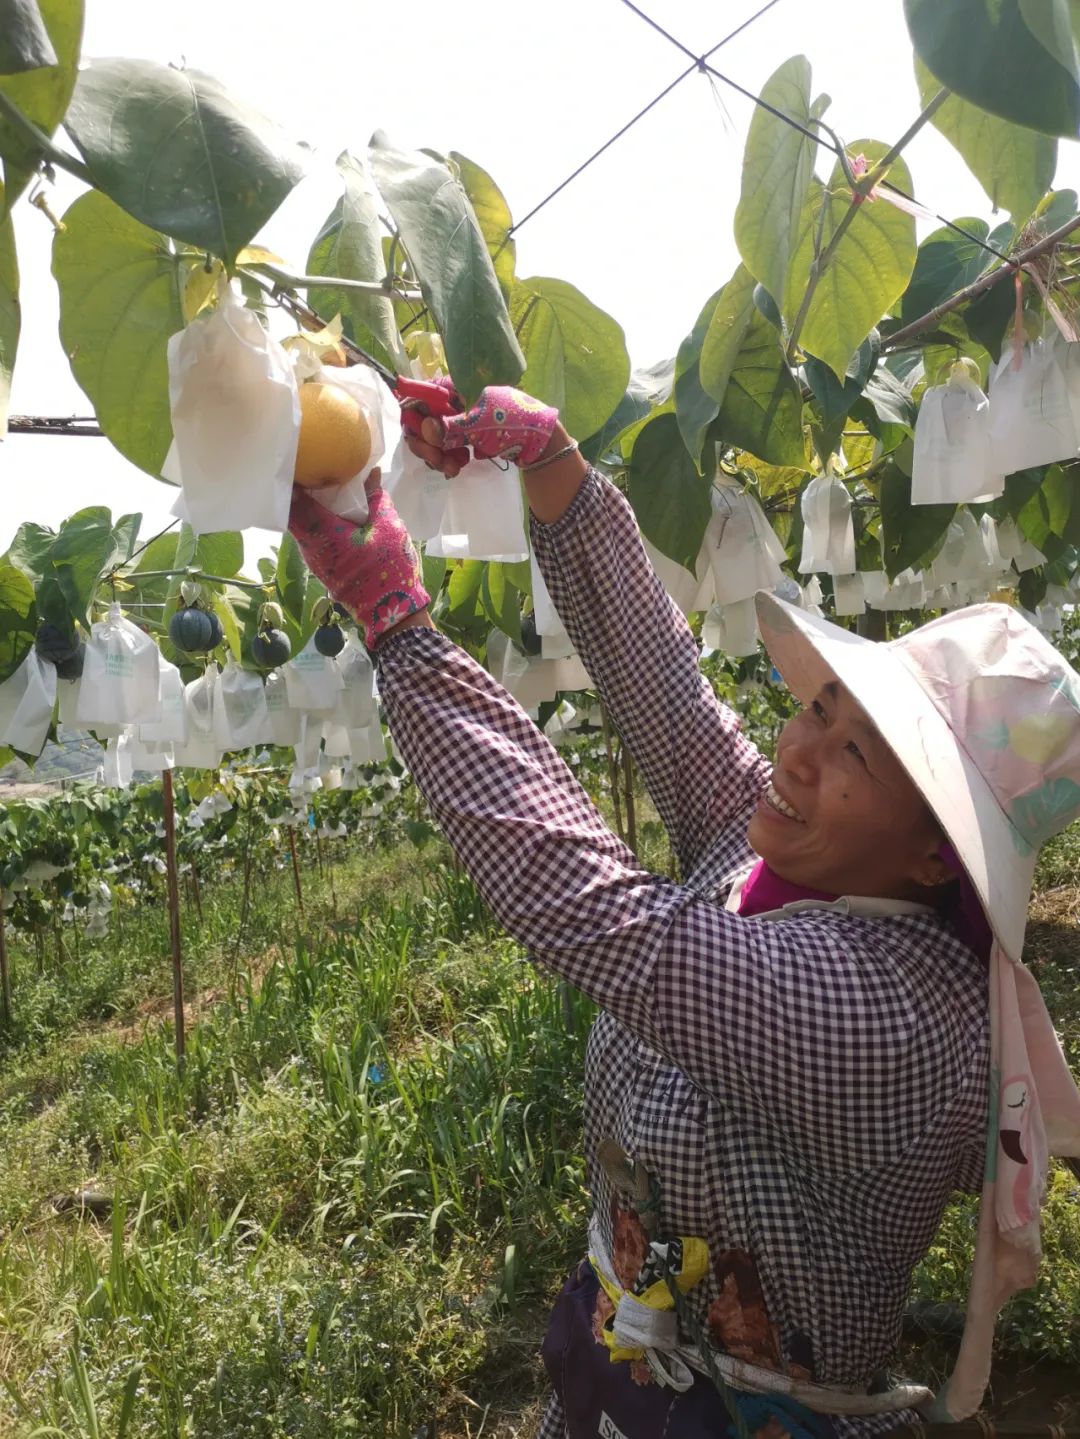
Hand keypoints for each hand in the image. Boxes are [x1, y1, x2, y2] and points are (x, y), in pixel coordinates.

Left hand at [288, 470, 429, 648]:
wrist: (391, 612)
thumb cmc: (390, 567)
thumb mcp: (388, 527)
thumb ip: (377, 498)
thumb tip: (372, 473)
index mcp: (324, 533)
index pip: (296, 502)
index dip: (293, 482)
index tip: (298, 463)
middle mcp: (312, 548)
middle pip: (294, 516)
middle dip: (298, 495)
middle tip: (309, 473)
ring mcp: (315, 562)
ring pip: (301, 530)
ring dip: (306, 512)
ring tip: (319, 491)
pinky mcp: (323, 570)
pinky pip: (311, 541)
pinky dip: (315, 526)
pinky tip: (330, 517)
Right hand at [403, 385, 558, 478]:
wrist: (540, 443)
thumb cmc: (510, 422)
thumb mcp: (477, 424)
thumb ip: (448, 427)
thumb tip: (422, 429)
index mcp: (455, 388)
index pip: (421, 396)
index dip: (414, 416)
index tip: (420, 437)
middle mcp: (453, 402)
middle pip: (423, 421)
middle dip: (426, 444)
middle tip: (436, 461)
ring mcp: (459, 422)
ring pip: (434, 439)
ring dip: (437, 456)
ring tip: (450, 469)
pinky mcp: (465, 439)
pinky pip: (447, 449)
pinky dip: (448, 460)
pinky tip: (456, 468)